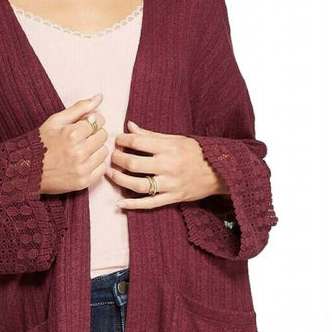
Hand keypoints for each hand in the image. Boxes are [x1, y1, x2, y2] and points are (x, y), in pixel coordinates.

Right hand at [38, 93, 110, 195]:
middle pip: (103, 135)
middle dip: (94, 134)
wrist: (27, 170)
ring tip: (81, 150)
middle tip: (81, 138)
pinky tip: (83, 161)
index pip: (99, 120)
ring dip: (96, 149)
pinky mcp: (84, 181)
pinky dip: (96, 164)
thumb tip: (99, 97)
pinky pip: (103, 168)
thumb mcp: (56, 120)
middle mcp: (79, 151)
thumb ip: (80, 107)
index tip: (83, 125)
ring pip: (104, 151)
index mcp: (72, 134)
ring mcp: (82, 168)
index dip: (91, 121)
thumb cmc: (41, 143)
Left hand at [106, 120, 227, 209]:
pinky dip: (133, 204)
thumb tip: (130, 126)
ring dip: (119, 180)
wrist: (220, 171)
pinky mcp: (173, 197)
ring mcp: (170, 183)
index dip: (122, 140)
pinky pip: (149, 203)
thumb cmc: (196, 152)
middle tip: (111, 157)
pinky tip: (119, 203)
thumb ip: (151, 135)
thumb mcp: (176, 138)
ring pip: (138, 185)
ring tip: (110, 174)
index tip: (117, 140)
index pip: (138, 141)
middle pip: (133, 163)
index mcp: (169, 147)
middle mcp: (168, 165)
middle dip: (117, 159)